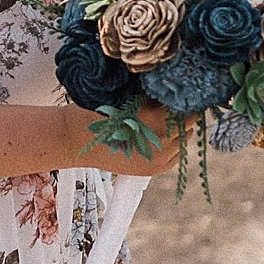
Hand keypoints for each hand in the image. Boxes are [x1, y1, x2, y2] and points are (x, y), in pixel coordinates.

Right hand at [62, 101, 184, 177]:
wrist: (75, 139)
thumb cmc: (97, 113)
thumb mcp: (129, 99)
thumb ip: (154, 100)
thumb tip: (173, 94)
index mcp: (155, 120)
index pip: (185, 109)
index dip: (185, 100)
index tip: (184, 93)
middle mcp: (160, 143)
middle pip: (188, 126)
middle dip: (183, 115)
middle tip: (176, 104)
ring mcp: (157, 160)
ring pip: (183, 142)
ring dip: (179, 131)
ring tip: (167, 120)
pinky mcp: (151, 170)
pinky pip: (174, 157)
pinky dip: (172, 146)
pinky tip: (160, 137)